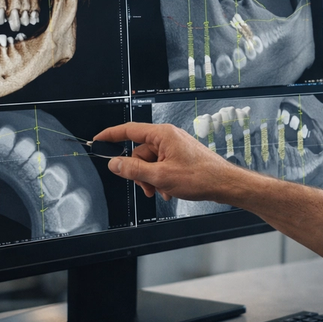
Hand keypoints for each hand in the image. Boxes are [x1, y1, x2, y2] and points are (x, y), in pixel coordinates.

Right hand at [95, 122, 240, 201]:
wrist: (224, 184)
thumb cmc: (200, 177)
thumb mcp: (160, 176)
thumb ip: (134, 169)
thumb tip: (115, 164)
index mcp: (163, 135)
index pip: (129, 130)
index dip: (111, 135)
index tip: (98, 140)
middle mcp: (168, 138)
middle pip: (139, 152)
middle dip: (139, 172)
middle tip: (146, 187)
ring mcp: (175, 147)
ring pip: (150, 163)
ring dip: (151, 179)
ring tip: (162, 191)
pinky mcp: (181, 157)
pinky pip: (161, 166)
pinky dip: (161, 180)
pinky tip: (169, 191)